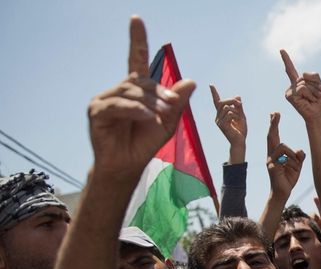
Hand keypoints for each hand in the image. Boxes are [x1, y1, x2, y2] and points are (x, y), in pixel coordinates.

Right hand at [88, 16, 194, 179]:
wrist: (129, 165)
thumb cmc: (146, 142)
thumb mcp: (168, 122)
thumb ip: (178, 102)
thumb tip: (191, 81)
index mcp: (136, 89)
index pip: (136, 58)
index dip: (137, 39)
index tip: (136, 19)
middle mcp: (119, 90)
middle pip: (142, 82)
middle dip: (159, 94)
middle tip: (171, 107)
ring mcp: (105, 99)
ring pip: (131, 92)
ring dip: (149, 103)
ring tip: (159, 117)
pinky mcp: (96, 111)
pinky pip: (118, 105)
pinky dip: (135, 110)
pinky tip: (147, 117)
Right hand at [210, 84, 246, 161]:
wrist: (240, 141)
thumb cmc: (240, 130)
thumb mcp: (241, 116)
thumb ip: (239, 107)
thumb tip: (238, 96)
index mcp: (221, 114)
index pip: (217, 101)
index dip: (214, 93)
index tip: (211, 84)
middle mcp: (218, 117)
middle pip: (223, 102)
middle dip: (232, 100)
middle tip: (240, 104)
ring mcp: (218, 121)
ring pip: (227, 107)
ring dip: (236, 110)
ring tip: (239, 118)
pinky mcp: (222, 125)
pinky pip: (229, 114)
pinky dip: (236, 115)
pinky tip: (237, 122)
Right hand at [266, 112, 304, 199]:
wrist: (282, 193)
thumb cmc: (288, 178)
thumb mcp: (297, 166)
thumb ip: (299, 157)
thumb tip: (300, 150)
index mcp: (275, 153)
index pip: (274, 136)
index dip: (274, 125)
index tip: (274, 113)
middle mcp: (271, 155)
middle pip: (272, 136)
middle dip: (273, 124)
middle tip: (275, 113)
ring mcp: (270, 161)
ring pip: (283, 146)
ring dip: (293, 155)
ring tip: (295, 167)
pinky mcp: (272, 167)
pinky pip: (285, 158)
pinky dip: (293, 164)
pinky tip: (293, 171)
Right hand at [281, 49, 320, 121]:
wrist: (317, 114)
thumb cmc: (318, 101)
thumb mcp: (320, 85)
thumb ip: (314, 75)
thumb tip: (302, 74)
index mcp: (298, 82)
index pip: (291, 70)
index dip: (286, 59)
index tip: (281, 50)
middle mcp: (292, 86)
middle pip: (305, 77)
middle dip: (314, 85)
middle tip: (315, 96)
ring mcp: (289, 91)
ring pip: (304, 83)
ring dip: (312, 91)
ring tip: (312, 99)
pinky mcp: (289, 96)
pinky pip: (302, 88)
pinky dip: (309, 94)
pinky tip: (308, 101)